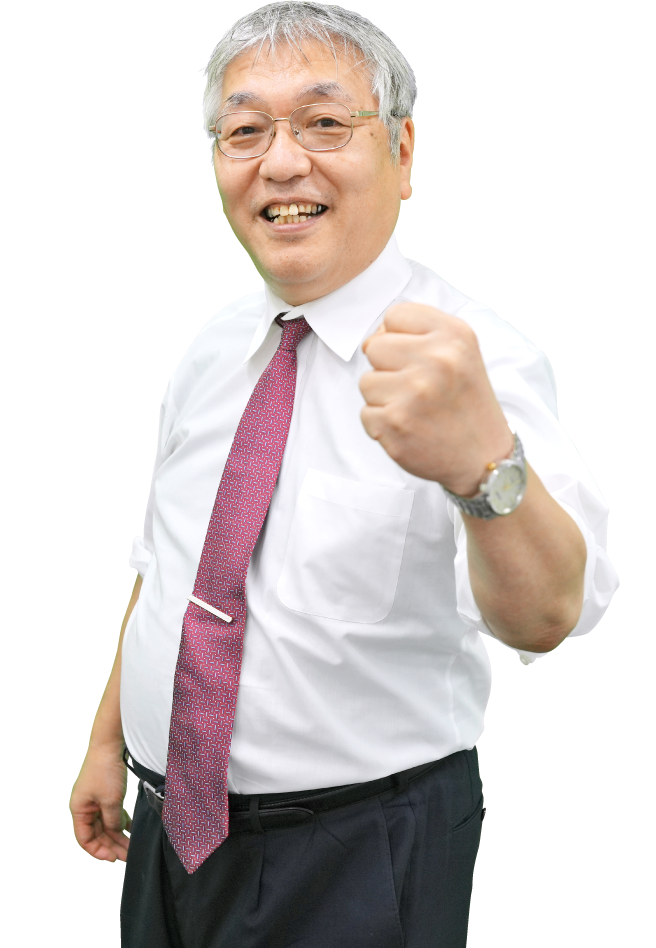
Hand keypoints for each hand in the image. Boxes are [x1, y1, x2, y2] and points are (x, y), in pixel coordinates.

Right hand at [69, 746, 131, 862]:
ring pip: (105, 824)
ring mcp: (94, 799)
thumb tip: (116, 833)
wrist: (109, 744)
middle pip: (96, 833)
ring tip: (130, 846)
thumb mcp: (110, 800)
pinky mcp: (104, 792)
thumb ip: (112, 821)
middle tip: (126, 855)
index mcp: (79, 810)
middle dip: (111, 845)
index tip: (113, 858)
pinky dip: (119, 821)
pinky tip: (130, 828)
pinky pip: (110, 812)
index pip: (85, 839)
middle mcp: (85, 806)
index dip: (98, 851)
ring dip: (117, 835)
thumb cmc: (105, 771)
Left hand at [360, 303, 513, 494]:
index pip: (395, 316)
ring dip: (384, 398)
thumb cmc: (465, 401)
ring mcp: (414, 393)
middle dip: (388, 368)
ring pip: (366, 382)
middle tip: (416, 388)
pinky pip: (366, 413)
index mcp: (453, 336)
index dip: (398, 337)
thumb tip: (371, 339)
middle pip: (374, 347)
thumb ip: (420, 333)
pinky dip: (382, 424)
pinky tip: (409, 427)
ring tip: (414, 408)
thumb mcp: (460, 351)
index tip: (416, 357)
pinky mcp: (395, 423)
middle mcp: (436, 360)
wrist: (483, 455)